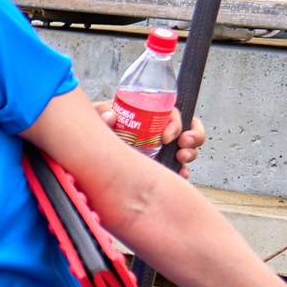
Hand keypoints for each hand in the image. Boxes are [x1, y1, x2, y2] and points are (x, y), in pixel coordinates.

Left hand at [90, 97, 205, 171]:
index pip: (175, 114)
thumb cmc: (100, 122)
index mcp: (153, 114)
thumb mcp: (100, 113)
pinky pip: (178, 168)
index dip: (177, 123)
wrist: (92, 143)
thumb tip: (111, 116)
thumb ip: (102, 111)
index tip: (166, 136)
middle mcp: (162, 130)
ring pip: (187, 149)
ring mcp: (163, 148)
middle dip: (194, 137)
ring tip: (181, 159)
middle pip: (189, 130)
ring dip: (190, 154)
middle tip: (183, 144)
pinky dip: (182, 172)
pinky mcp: (161, 164)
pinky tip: (180, 175)